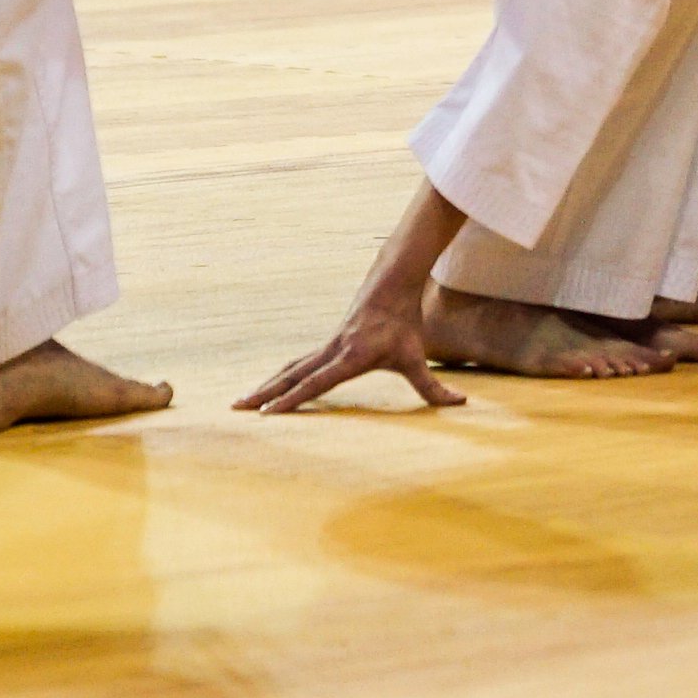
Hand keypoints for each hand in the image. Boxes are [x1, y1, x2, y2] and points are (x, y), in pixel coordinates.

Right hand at [237, 300, 463, 413]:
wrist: (391, 284)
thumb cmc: (404, 322)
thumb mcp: (418, 357)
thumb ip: (434, 387)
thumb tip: (461, 404)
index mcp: (349, 357)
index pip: (315, 382)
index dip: (292, 399)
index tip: (268, 412)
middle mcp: (331, 351)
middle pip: (291, 375)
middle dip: (264, 394)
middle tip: (237, 408)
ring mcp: (326, 346)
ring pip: (289, 368)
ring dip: (266, 385)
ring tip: (242, 401)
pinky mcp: (327, 344)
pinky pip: (298, 362)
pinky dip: (281, 376)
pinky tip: (269, 386)